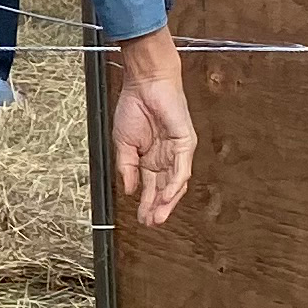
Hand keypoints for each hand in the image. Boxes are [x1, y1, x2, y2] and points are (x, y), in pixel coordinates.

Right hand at [110, 28, 195, 226]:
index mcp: (149, 158)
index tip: (140, 218)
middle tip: (150, 223)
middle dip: (157, 207)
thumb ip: (127, 167)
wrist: (144, 84)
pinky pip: (182, 168)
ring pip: (175, 183)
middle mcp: (165, 158)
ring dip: (167, 200)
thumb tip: (129, 189)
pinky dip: (175, 183)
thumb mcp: (122, 143)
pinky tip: (167, 195)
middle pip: (164, 188)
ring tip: (157, 215)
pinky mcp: (185, 143)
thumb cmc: (133, 107)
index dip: (145, 203)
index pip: (150, 186)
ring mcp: (177, 152)